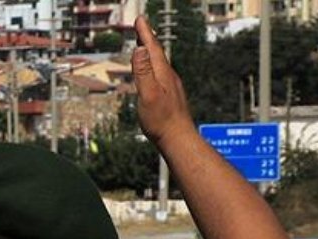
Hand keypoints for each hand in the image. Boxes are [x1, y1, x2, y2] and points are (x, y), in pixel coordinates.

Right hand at [132, 16, 194, 145]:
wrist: (178, 138)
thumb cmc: (162, 120)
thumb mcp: (148, 95)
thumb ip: (143, 72)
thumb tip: (139, 49)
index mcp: (162, 74)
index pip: (152, 48)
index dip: (145, 33)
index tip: (140, 20)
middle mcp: (169, 77)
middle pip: (157, 53)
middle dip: (148, 38)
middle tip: (141, 27)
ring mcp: (171, 86)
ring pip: (159, 63)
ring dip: (151, 52)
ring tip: (145, 45)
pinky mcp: (170, 95)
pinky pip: (160, 73)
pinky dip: (153, 66)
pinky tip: (153, 72)